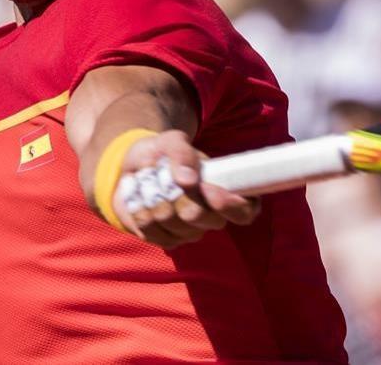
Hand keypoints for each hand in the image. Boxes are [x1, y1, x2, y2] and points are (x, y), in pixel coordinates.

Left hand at [113, 130, 259, 247]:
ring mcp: (190, 232)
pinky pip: (151, 232)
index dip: (229, 205)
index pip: (245, 212)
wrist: (135, 168)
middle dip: (176, 193)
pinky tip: (140, 198)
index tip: (206, 187)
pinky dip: (139, 211)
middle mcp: (213, 217)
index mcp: (226, 192)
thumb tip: (189, 179)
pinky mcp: (167, 240)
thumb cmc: (163, 153)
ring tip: (148, 182)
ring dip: (153, 198)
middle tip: (162, 174)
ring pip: (171, 224)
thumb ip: (182, 152)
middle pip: (200, 218)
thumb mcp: (172, 141)